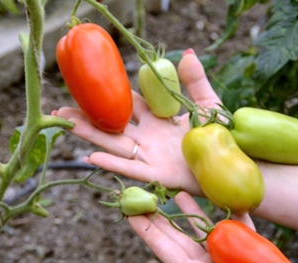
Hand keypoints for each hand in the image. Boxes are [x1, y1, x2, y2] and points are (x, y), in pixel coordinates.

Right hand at [52, 49, 219, 194]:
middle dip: (87, 117)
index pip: (129, 104)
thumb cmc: (222, 137)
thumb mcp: (208, 104)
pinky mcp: (156, 175)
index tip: (88, 85)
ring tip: (67, 126)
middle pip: (112, 126)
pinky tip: (90, 156)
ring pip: (114, 145)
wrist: (235, 166)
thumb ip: (195, 81)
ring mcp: (150, 156)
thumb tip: (186, 53)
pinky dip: (111, 163)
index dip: (109, 95)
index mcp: (159, 119)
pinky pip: (130, 168)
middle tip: (62, 107)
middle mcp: (149, 137)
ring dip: (90, 137)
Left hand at [128, 192, 297, 262]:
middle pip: (178, 233)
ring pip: (204, 226)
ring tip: (178, 192)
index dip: (146, 230)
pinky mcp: (250, 251)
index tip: (129, 213)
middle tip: (146, 195)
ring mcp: (227, 256)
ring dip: (191, 210)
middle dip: (161, 216)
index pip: (163, 248)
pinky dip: (233, 212)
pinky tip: (226, 198)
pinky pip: (240, 226)